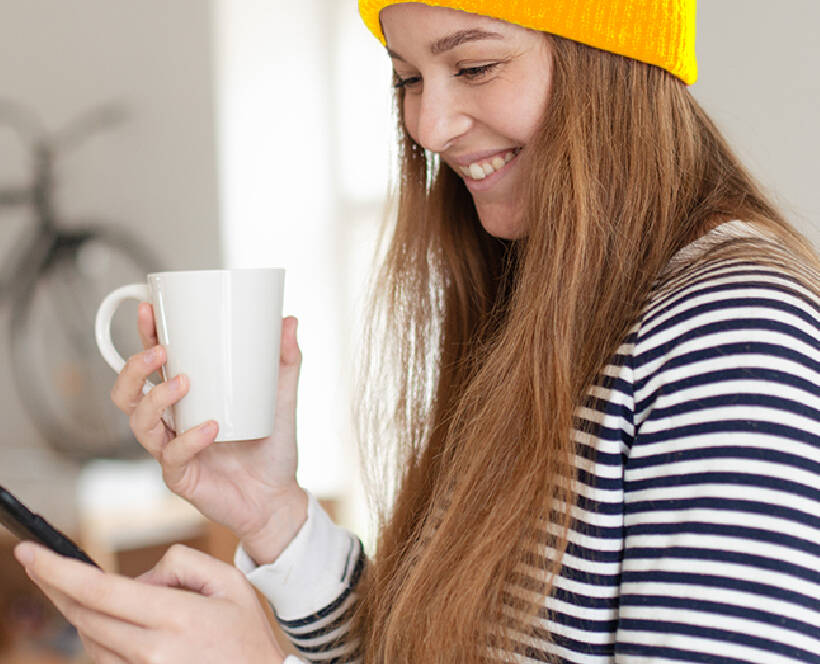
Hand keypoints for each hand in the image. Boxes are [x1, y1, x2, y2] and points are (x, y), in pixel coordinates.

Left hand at [15, 541, 286, 663]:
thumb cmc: (248, 635)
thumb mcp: (230, 582)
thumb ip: (183, 562)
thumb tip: (141, 576)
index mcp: (177, 617)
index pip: (101, 590)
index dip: (58, 570)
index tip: (29, 552)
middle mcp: (152, 652)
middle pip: (83, 616)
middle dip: (53, 586)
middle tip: (35, 560)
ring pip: (89, 640)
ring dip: (78, 610)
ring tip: (82, 589)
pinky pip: (103, 660)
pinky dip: (96, 634)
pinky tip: (104, 619)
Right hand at [110, 304, 306, 563]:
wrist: (279, 496)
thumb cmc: (273, 445)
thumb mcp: (282, 395)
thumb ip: (286, 360)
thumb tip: (289, 320)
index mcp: (186, 398)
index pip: (153, 364)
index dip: (144, 337)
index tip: (150, 310)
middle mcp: (171, 422)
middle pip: (127, 393)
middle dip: (135, 369)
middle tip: (162, 352)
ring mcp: (171, 450)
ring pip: (139, 423)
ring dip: (155, 399)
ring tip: (184, 382)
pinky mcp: (181, 477)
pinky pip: (172, 457)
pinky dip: (188, 439)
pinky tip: (210, 427)